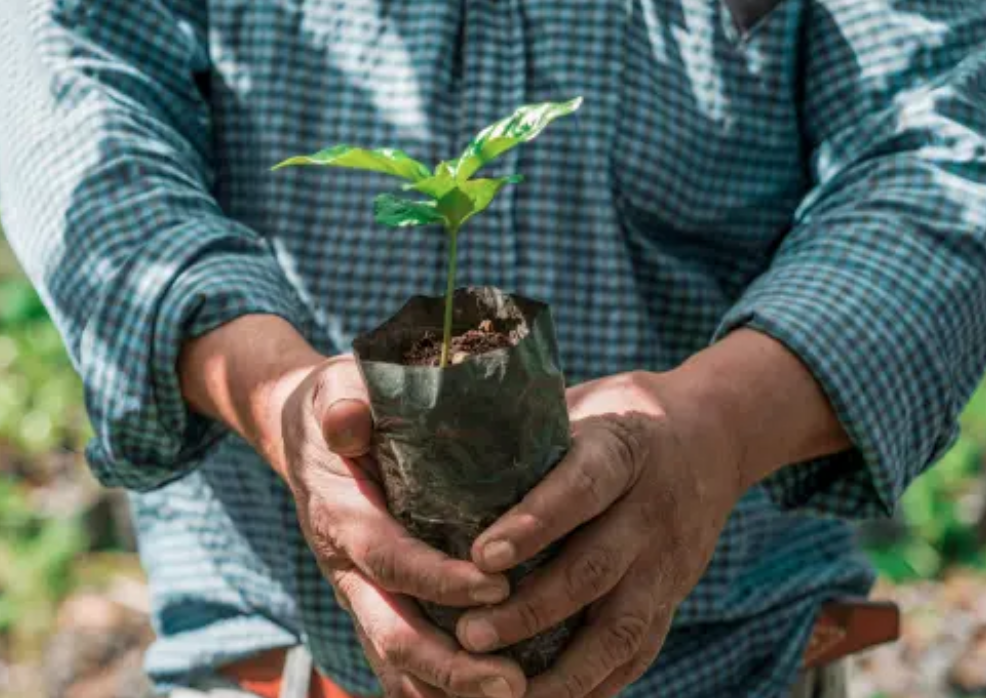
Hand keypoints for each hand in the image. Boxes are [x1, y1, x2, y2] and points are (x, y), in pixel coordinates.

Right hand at [179, 316, 526, 697]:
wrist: (304, 434)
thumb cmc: (337, 404)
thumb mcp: (336, 386)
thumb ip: (343, 401)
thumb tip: (349, 417)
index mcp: (341, 515)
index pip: (390, 559)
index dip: (438, 580)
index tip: (497, 587)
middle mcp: (345, 566)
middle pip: (391, 632)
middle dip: (451, 666)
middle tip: (514, 684)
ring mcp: (357, 591)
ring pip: (394, 661)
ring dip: (448, 690)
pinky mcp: (373, 601)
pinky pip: (397, 659)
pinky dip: (435, 689)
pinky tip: (485, 697)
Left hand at [454, 370, 743, 697]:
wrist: (715, 437)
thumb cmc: (618, 416)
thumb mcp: (581, 403)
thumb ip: (525, 430)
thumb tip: (437, 441)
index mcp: (624, 450)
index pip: (582, 486)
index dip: (535, 522)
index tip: (482, 554)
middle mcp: (652, 510)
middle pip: (595, 569)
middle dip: (530, 610)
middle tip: (468, 636)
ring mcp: (667, 563)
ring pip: (620, 627)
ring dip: (561, 670)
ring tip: (503, 693)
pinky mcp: (672, 599)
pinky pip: (637, 653)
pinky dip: (593, 685)